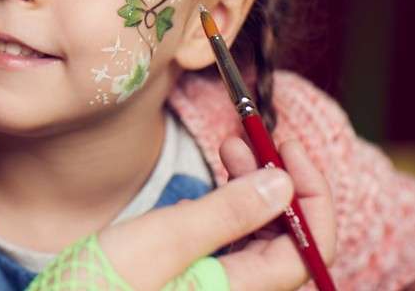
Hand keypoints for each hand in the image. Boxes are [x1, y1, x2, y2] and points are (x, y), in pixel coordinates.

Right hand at [94, 139, 335, 290]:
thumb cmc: (103, 287)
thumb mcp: (164, 240)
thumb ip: (228, 213)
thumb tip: (284, 185)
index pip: (309, 248)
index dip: (311, 195)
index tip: (288, 150)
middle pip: (288, 242)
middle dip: (279, 184)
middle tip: (252, 140)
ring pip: (261, 241)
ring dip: (254, 192)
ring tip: (230, 150)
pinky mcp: (194, 286)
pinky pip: (232, 248)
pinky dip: (230, 211)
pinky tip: (210, 187)